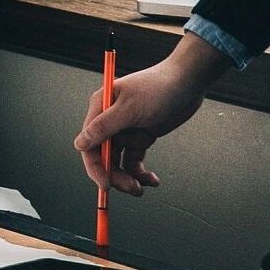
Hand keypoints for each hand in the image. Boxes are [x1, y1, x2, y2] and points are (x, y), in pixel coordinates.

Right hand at [72, 53, 219, 195]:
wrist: (189, 81)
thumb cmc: (160, 87)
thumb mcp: (130, 108)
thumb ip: (103, 127)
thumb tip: (80, 144)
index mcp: (100, 109)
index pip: (89, 144)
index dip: (95, 166)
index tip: (105, 184)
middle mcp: (109, 121)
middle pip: (103, 157)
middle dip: (115, 175)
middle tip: (131, 188)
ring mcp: (125, 130)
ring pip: (118, 162)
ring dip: (128, 177)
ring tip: (142, 187)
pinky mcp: (141, 136)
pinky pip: (134, 160)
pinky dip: (141, 172)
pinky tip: (151, 179)